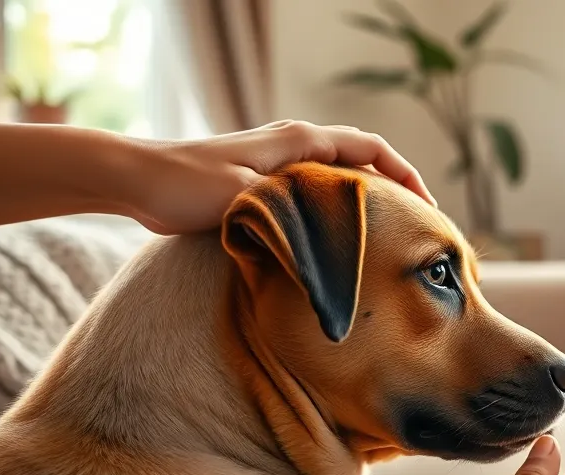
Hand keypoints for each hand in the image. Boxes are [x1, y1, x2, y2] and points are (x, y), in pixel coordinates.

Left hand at [124, 120, 435, 234]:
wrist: (137, 180)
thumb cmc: (187, 185)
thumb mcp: (249, 195)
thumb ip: (294, 209)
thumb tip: (335, 243)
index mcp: (300, 141)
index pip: (372, 149)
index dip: (407, 176)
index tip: (427, 208)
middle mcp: (295, 145)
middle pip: (363, 163)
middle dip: (395, 192)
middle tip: (415, 230)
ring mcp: (280, 164)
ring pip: (340, 180)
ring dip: (366, 204)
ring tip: (385, 239)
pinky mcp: (264, 183)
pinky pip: (317, 194)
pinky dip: (337, 213)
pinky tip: (337, 244)